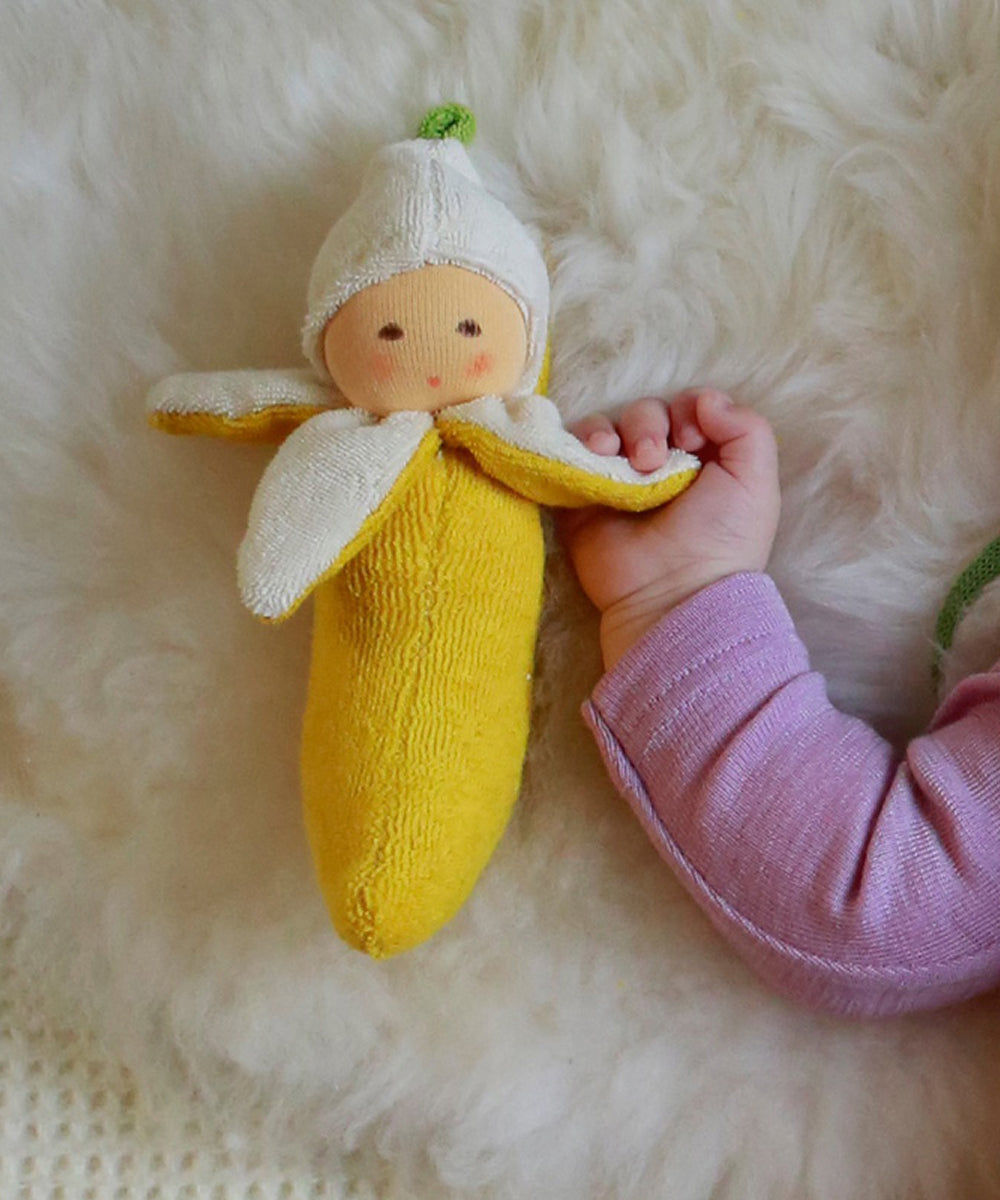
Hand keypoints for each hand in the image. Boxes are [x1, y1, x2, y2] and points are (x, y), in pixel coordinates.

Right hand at [560, 389, 780, 668]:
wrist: (672, 592)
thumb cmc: (720, 538)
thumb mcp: (755, 480)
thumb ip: (746, 427)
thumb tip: (705, 400)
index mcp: (704, 460)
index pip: (688, 408)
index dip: (688, 410)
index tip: (691, 439)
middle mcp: (661, 466)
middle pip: (647, 412)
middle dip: (649, 424)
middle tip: (653, 460)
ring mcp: (619, 480)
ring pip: (610, 426)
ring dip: (614, 430)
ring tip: (621, 458)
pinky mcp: (584, 495)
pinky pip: (574, 450)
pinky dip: (582, 441)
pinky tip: (597, 455)